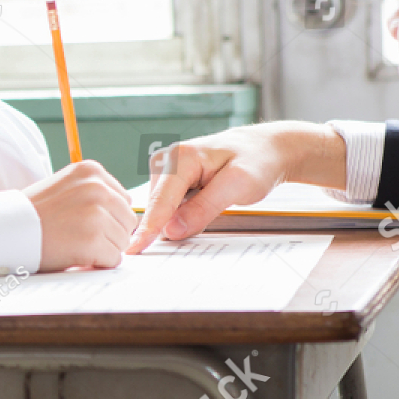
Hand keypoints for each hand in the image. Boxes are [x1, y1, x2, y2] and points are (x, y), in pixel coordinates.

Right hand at [22, 160, 137, 270]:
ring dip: (103, 249)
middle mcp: (97, 188)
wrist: (7, 230)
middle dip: (109, 233)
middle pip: (127, 220)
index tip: (83, 221)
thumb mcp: (65, 187)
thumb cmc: (33, 214)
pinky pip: (113, 259)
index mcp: (91, 171)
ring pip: (122, 242)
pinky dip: (97, 263)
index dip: (107, 217)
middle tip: (79, 236)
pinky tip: (76, 255)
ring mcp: (96, 214)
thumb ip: (93, 193)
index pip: (123, 199)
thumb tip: (123, 211)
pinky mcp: (92, 240)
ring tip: (75, 244)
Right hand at [125, 122, 347, 252]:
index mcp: (179, 158)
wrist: (265, 149)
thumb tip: (172, 231)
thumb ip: (203, 208)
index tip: (133, 250)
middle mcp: (166, 160)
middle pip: (159, 207)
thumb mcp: (237, 186)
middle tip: (211, 214)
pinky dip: (183, 214)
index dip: (149, 228)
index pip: (160, 202)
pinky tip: (204, 205)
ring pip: (164, 209)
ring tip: (213, 203)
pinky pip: (170, 206)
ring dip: (181, 219)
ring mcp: (166, 170)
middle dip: (173, 224)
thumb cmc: (256, 162)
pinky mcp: (170, 180)